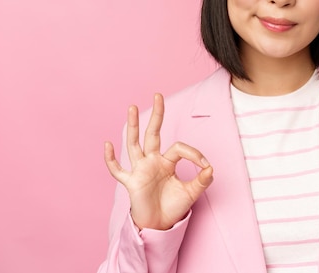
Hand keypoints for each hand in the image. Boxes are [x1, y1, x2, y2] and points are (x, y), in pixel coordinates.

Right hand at [104, 93, 213, 229]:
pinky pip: (118, 170)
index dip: (194, 154)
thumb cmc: (173, 206)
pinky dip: (111, 159)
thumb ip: (202, 181)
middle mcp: (152, 161)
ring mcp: (140, 170)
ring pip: (134, 144)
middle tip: (158, 95)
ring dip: (132, 126)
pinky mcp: (131, 182)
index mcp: (167, 162)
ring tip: (132, 107)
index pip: (179, 148)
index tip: (205, 166)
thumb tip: (211, 168)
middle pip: (153, 133)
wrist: (160, 225)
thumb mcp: (192, 193)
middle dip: (157, 115)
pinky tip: (108, 145)